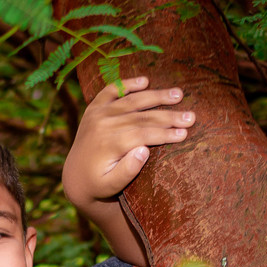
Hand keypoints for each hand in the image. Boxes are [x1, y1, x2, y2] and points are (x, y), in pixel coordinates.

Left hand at [63, 76, 194, 209]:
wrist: (75, 177)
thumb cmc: (98, 184)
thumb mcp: (111, 186)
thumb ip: (127, 171)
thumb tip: (144, 151)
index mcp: (108, 143)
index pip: (142, 135)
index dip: (165, 134)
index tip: (185, 133)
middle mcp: (102, 124)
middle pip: (142, 117)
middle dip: (169, 116)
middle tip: (191, 116)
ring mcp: (98, 113)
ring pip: (132, 101)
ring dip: (156, 96)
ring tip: (179, 94)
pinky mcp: (94, 108)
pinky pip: (111, 91)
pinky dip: (127, 84)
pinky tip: (145, 81)